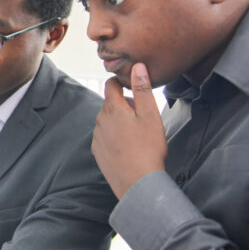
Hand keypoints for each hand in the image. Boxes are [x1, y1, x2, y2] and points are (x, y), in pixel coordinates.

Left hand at [92, 63, 166, 198]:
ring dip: (119, 122)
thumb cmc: (148, 148)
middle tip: (143, 117)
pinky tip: (129, 147)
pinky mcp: (98, 152)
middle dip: (125, 104)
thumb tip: (137, 66)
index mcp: (113, 108)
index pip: (111, 84)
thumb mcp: (150, 115)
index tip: (134, 88)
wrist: (138, 183)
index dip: (123, 82)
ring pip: (107, 121)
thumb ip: (142, 89)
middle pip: (110, 103)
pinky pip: (105, 137)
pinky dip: (115, 137)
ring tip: (138, 135)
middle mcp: (100, 121)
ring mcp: (97, 138)